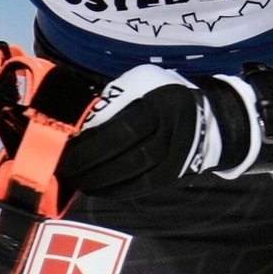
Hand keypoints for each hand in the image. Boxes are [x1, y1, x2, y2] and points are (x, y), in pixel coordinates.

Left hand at [55, 63, 272, 195]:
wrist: (209, 116)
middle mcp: (171, 131)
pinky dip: (118, 190)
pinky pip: (143, 187)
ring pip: (134, 176)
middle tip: (63, 170)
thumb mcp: (139, 83)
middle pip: (124, 157)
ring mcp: (177, 156)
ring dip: (99, 182)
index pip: (118, 131)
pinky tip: (98, 188)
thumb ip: (112, 100)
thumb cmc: (162, 95)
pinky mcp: (177, 174)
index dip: (88, 146)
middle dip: (89, 167)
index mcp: (158, 103)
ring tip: (75, 180)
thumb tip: (75, 122)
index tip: (63, 150)